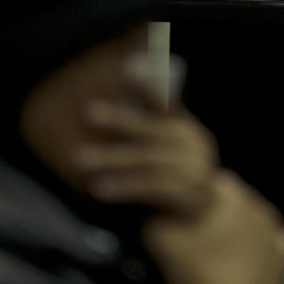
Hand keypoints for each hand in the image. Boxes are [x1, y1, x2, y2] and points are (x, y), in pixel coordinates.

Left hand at [75, 97, 218, 217]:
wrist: (203, 214)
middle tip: (87, 111)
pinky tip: (99, 188)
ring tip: (80, 158)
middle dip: (120, 119)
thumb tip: (109, 99)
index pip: (166, 103)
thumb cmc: (173, 175)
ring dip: (112, 158)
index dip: (147, 87)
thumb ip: (145, 127)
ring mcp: (195, 171)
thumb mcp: (164, 149)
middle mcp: (195, 145)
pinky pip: (151, 189)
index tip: (126, 70)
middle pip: (153, 130)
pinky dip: (124, 187)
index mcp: (186, 128)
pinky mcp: (189, 197)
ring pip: (148, 161)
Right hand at [141, 170, 283, 283]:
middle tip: (195, 235)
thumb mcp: (158, 236)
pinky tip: (250, 260)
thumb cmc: (196, 271)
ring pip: (254, 219)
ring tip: (218, 252)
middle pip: (231, 199)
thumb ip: (157, 210)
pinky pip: (275, 243)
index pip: (206, 178)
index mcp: (228, 190)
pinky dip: (263, 248)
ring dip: (238, 229)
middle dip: (215, 212)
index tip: (179, 212)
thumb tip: (157, 202)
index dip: (191, 193)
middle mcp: (256, 203)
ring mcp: (274, 229)